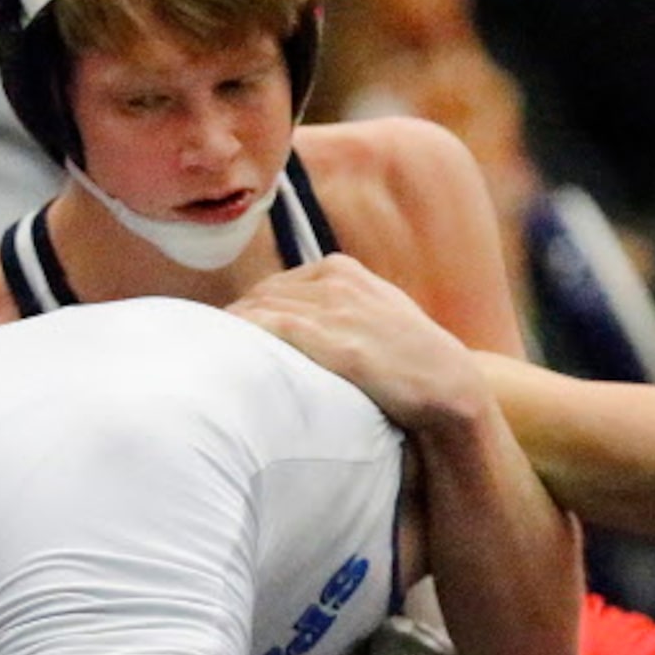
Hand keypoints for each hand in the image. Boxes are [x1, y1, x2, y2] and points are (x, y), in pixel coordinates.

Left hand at [229, 253, 485, 430]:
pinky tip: (222, 356)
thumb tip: (296, 322)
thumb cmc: (410, 361)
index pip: (275, 286)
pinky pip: (269, 329)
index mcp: (342, 269)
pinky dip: (241, 339)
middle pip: (261, 297)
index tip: (229, 339)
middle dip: (234, 324)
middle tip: (206, 354)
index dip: (250, 314)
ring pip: (259, 311)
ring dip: (229, 334)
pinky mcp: (332, 341)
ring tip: (205, 358)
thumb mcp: (376, 316)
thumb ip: (338, 309)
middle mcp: (334, 281)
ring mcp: (333, 309)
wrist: (448, 385)